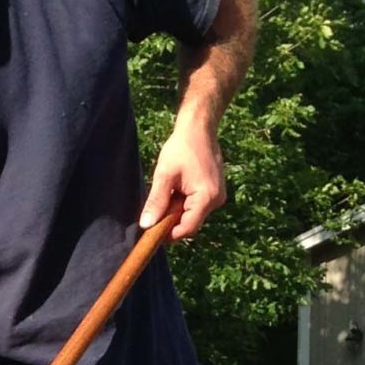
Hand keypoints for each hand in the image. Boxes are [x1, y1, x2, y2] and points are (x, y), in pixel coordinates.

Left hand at [142, 118, 226, 241]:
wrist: (198, 129)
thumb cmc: (181, 148)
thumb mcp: (164, 175)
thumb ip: (156, 201)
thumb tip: (146, 225)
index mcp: (207, 198)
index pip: (187, 228)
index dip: (168, 234)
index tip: (151, 232)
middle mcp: (217, 201)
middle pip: (190, 223)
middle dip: (171, 220)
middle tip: (156, 208)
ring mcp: (217, 197)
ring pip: (192, 215)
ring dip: (177, 210)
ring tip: (168, 191)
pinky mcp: (214, 192)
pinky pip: (196, 206)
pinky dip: (183, 203)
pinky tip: (177, 188)